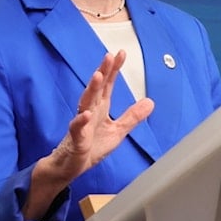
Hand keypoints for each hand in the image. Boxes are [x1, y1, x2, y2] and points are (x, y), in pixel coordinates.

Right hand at [23, 50, 153, 220]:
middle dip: (102, 72)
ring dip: (92, 90)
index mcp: (100, 108)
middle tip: (108, 56)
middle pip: (96, 89)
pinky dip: (80, 121)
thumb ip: (132, 116)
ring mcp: (81, 125)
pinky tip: (86, 115)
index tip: (120, 53)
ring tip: (98, 76)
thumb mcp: (117, 131)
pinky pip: (77, 129)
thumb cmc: (90, 147)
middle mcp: (89, 112)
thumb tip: (150, 101)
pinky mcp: (75, 140)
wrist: (70, 167)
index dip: (113, 69)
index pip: (108, 85)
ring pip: (85, 103)